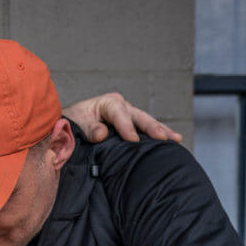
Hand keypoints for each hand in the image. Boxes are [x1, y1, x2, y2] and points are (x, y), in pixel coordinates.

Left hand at [63, 92, 181, 143]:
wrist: (70, 126)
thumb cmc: (73, 123)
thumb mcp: (76, 122)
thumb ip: (89, 128)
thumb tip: (101, 134)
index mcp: (108, 102)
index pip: (119, 113)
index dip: (126, 126)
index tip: (132, 139)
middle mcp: (122, 107)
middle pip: (139, 116)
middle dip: (152, 127)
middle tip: (163, 137)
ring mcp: (129, 117)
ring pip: (147, 123)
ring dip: (161, 131)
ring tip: (175, 139)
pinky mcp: (131, 127)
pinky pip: (145, 131)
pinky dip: (157, 137)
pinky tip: (171, 143)